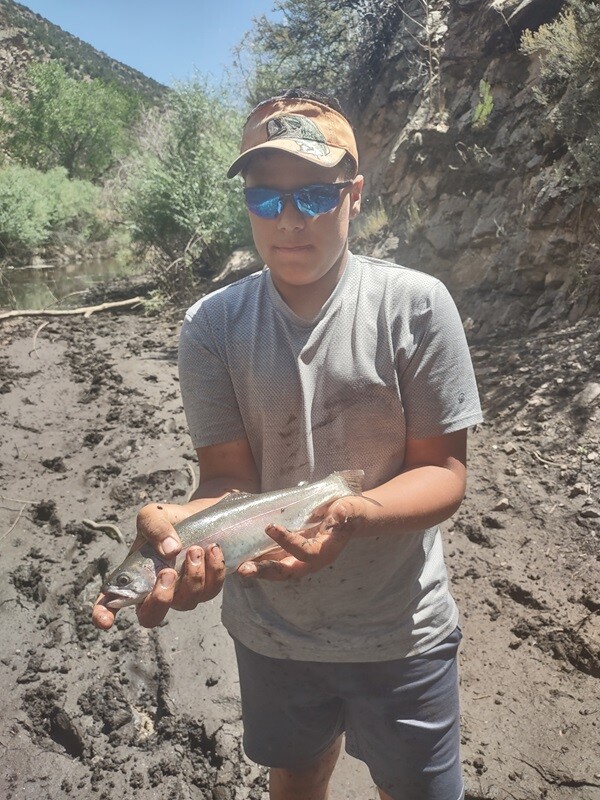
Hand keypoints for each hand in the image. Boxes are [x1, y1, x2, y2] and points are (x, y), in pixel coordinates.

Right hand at [92, 501, 225, 630]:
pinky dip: (216, 572)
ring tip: (197, 549)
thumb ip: (154, 527)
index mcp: (134, 577)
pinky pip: (214, 590)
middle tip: (169, 572)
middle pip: (152, 617)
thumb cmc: (170, 520)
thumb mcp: (154, 515)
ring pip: (188, 602)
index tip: (105, 620)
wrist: (202, 514)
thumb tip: (170, 550)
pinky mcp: (208, 587)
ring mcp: (183, 593)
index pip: (111, 603)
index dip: (104, 615)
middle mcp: (156, 591)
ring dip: (193, 577)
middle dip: (160, 599)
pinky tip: (215, 550)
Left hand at [237, 496, 367, 580]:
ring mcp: (302, 559)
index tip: (270, 528)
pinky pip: (276, 561)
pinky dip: (260, 561)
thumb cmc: (351, 511)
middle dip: (266, 571)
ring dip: (259, 570)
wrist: (353, 518)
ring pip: (279, 570)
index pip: (305, 552)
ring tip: (238, 567)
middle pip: (288, 572)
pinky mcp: (294, 554)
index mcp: (326, 551)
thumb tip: (338, 513)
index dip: (288, 542)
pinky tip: (243, 557)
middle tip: (244, 570)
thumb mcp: (350, 508)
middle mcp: (312, 561)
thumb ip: (344, 512)